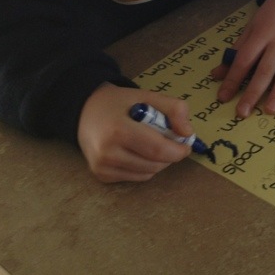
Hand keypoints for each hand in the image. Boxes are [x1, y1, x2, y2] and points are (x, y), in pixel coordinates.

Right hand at [77, 83, 192, 182]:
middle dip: (170, 155)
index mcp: (119, 130)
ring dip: (159, 162)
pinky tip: (138, 151)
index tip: (187, 144)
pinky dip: (145, 167)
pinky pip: (136, 177)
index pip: (157, 149)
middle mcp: (107, 153)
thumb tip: (188, 132)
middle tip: (171, 141)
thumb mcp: (148, 96)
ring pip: (148, 173)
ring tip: (153, 144)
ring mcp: (102, 167)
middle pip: (154, 164)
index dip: (178, 150)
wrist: (86, 110)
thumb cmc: (120, 103)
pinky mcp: (101, 176)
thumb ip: (174, 109)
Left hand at [212, 0, 274, 118]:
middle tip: (242, 112)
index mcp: (262, 33)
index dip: (233, 79)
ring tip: (269, 110)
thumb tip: (217, 75)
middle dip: (253, 92)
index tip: (223, 97)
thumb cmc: (271, 16)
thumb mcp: (251, 28)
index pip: (245, 59)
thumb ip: (237, 51)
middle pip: (265, 69)